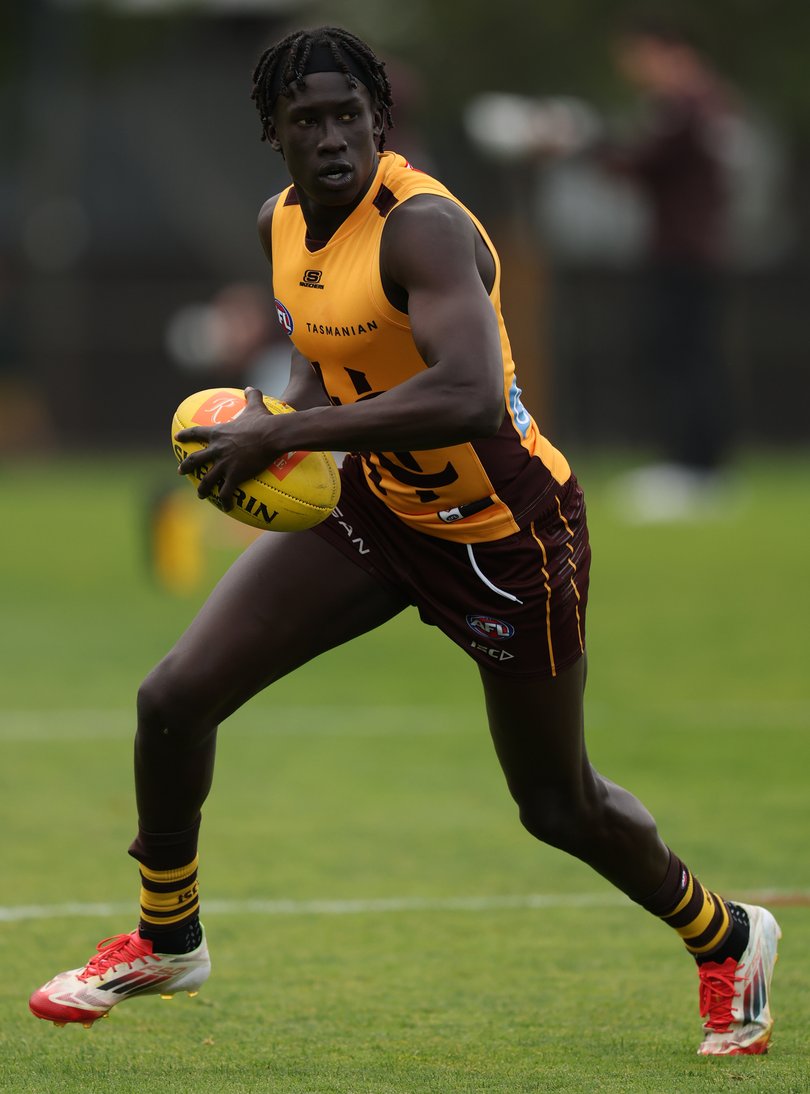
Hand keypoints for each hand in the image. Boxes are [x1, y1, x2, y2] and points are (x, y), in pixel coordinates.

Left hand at [175, 387, 279, 508]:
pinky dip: (225, 500)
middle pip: (196, 460)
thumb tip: (252, 388)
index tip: (177, 439)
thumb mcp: (256, 407)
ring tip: (201, 494)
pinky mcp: (234, 476)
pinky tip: (226, 507)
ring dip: (203, 488)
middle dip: (186, 466)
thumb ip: (252, 396)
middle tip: (180, 471)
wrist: (271, 436)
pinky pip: (227, 491)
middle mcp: (217, 450)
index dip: (186, 436)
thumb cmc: (264, 421)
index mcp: (218, 433)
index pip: (196, 433)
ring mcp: (224, 464)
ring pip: (208, 480)